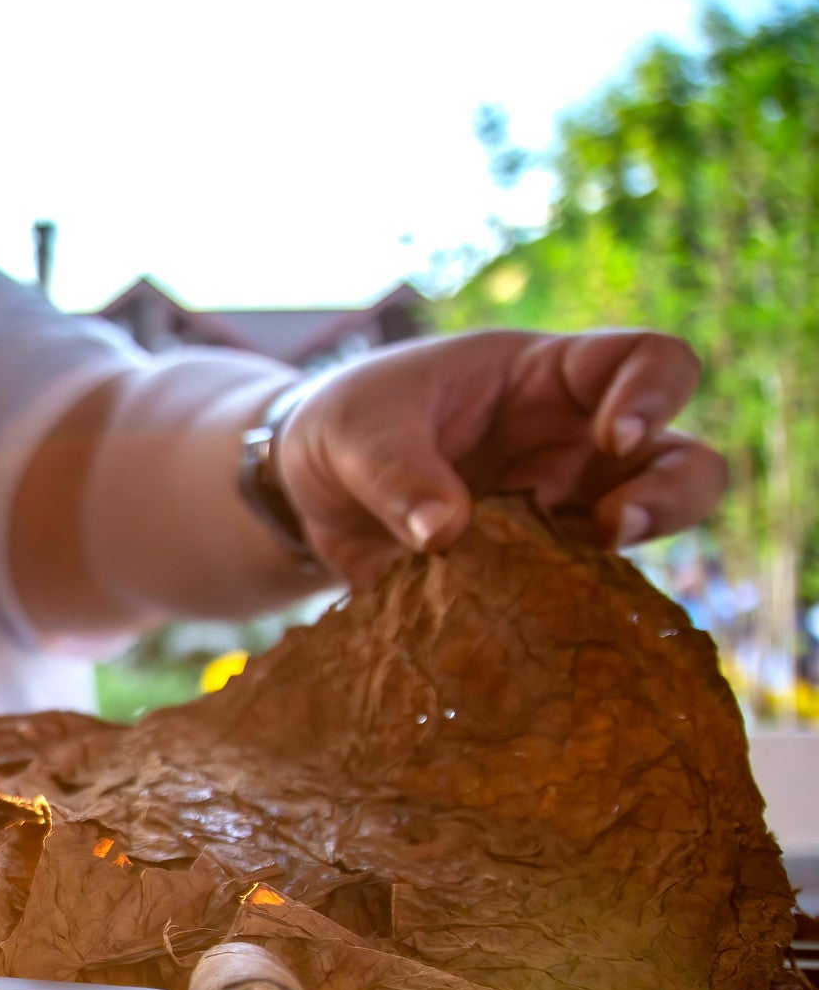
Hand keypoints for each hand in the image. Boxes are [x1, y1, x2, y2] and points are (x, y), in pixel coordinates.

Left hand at [276, 329, 727, 584]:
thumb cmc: (347, 426)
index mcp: (548, 378)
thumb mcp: (355, 432)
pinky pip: (578, 596)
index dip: (653, 392)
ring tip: (587, 576)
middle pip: (682, 460)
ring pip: (647, 534)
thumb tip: (445, 534)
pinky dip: (567, 613)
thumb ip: (396, 472)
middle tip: (615, 525)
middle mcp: (575, 446)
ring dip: (634, 559)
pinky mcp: (533, 576)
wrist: (308, 492)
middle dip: (672, 492)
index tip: (614, 435)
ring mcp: (562, 513)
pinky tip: (532, 628)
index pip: (645, 361)